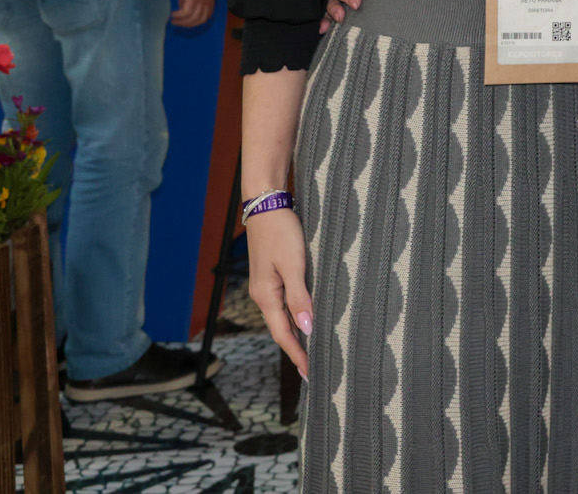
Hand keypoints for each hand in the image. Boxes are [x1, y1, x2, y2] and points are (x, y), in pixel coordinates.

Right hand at [169, 0, 216, 28]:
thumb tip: (183, 9)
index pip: (207, 14)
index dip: (196, 20)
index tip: (186, 22)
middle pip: (202, 18)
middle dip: (189, 24)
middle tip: (178, 24)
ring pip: (194, 17)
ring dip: (183, 22)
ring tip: (173, 21)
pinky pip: (187, 12)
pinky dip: (180, 16)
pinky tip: (173, 15)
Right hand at [246, 206, 311, 375]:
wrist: (266, 205)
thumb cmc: (280, 232)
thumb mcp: (293, 264)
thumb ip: (299, 296)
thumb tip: (308, 327)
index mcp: (266, 296)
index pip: (284, 334)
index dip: (297, 353)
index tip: (310, 372)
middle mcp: (263, 295)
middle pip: (282, 329)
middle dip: (297, 348)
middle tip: (314, 367)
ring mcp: (266, 285)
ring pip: (283, 317)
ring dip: (298, 333)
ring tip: (313, 348)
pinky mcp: (272, 275)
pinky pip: (285, 303)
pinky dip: (296, 315)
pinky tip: (306, 317)